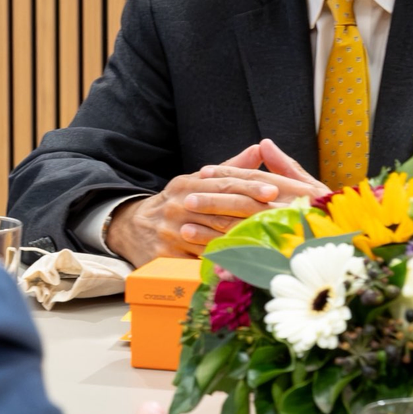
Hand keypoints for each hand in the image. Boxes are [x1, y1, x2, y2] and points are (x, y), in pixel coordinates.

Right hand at [106, 140, 328, 264]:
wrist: (133, 228)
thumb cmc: (175, 204)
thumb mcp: (195, 181)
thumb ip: (229, 168)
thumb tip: (260, 148)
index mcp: (186, 186)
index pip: (223, 185)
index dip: (249, 188)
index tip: (273, 191)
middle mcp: (177, 207)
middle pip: (221, 212)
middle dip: (251, 216)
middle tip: (279, 219)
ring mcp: (170, 233)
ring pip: (213, 239)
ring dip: (240, 242)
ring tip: (268, 244)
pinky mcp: (165, 257)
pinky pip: (199, 262)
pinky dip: (221, 264)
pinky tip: (241, 265)